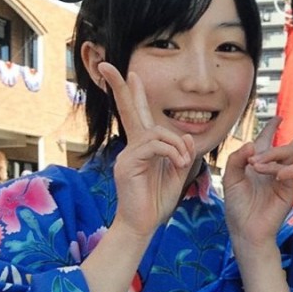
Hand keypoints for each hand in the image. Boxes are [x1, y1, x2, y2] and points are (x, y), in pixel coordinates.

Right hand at [99, 63, 194, 239]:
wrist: (142, 225)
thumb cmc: (156, 201)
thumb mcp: (176, 173)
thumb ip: (180, 152)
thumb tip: (183, 135)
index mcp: (143, 147)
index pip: (138, 116)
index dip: (134, 94)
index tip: (132, 75)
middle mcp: (131, 147)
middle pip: (127, 111)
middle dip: (120, 87)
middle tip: (109, 66)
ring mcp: (127, 155)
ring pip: (154, 131)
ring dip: (175, 143)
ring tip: (183, 162)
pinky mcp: (128, 164)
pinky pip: (153, 145)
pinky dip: (171, 151)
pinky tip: (178, 163)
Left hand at [222, 115, 292, 249]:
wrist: (246, 229)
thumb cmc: (237, 206)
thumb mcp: (231, 179)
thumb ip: (236, 159)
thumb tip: (252, 143)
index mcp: (258, 163)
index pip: (267, 140)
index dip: (272, 128)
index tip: (279, 117)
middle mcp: (274, 167)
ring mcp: (285, 177)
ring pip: (289, 154)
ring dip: (273, 154)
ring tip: (254, 167)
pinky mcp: (289, 188)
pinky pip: (285, 170)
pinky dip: (274, 168)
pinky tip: (260, 170)